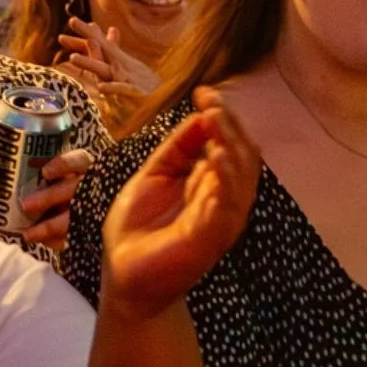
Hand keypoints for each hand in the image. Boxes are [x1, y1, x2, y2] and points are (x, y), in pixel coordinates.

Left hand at [0, 147, 93, 250]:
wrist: (63, 218)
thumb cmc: (47, 189)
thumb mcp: (35, 178)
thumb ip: (9, 170)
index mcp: (77, 169)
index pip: (78, 160)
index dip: (64, 164)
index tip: (45, 172)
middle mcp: (88, 186)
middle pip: (74, 188)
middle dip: (50, 197)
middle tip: (26, 205)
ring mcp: (90, 209)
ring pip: (76, 216)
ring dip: (51, 225)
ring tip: (29, 234)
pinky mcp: (88, 230)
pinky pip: (74, 236)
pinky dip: (57, 241)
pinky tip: (43, 244)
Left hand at [59, 17, 159, 99]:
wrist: (164, 96)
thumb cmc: (142, 80)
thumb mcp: (127, 63)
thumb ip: (115, 47)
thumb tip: (110, 29)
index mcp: (117, 59)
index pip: (99, 42)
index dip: (85, 32)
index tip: (71, 20)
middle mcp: (119, 65)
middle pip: (100, 49)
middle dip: (85, 38)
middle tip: (69, 26)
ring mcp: (126, 77)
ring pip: (104, 69)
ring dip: (89, 63)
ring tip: (72, 58)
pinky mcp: (134, 92)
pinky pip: (122, 89)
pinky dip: (113, 88)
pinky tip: (101, 87)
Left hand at [101, 88, 259, 320]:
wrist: (124, 274)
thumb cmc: (138, 228)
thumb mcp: (154, 176)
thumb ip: (177, 148)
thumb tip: (200, 115)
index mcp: (210, 184)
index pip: (229, 143)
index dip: (221, 116)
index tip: (204, 92)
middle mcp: (222, 199)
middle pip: (242, 155)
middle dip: (229, 124)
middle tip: (211, 101)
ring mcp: (220, 219)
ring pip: (242, 176)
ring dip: (230, 144)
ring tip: (215, 118)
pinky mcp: (211, 238)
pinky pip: (228, 206)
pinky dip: (225, 178)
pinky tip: (215, 156)